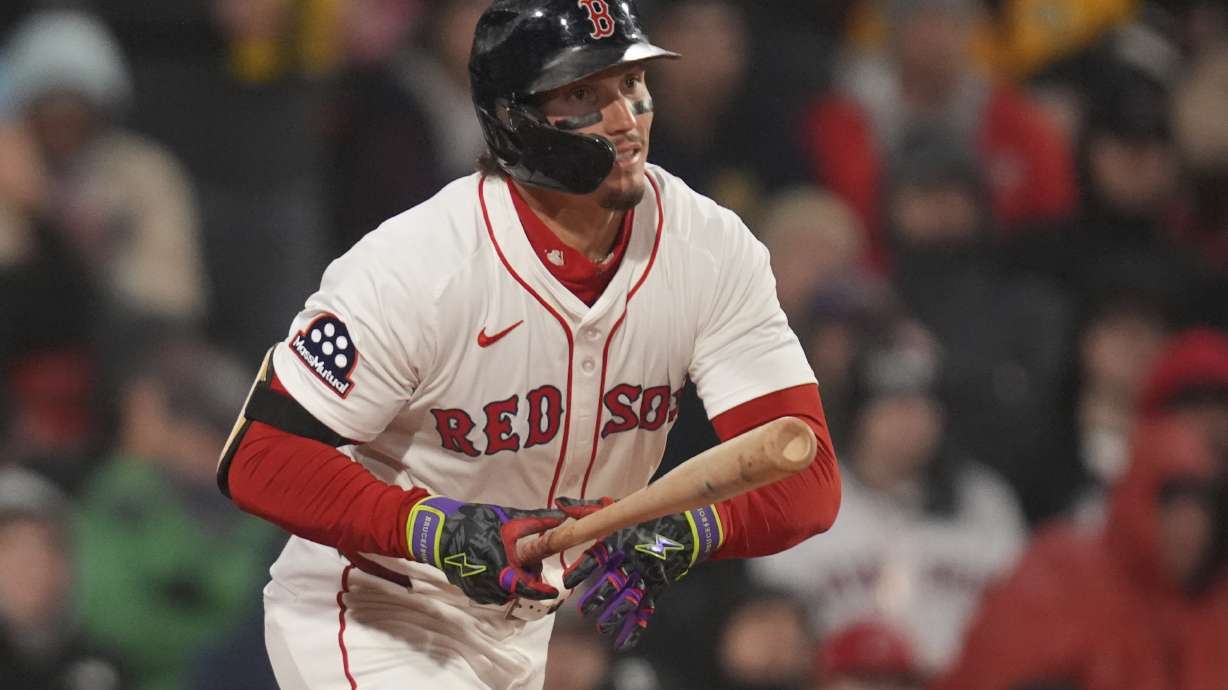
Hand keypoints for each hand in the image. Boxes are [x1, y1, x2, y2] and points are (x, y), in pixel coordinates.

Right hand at [407, 496, 593, 604]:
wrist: (438, 530)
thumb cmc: (473, 521)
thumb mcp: (507, 518)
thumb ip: (535, 521)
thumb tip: (560, 517)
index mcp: (500, 563)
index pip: (525, 586)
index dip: (541, 591)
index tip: (552, 591)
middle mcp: (488, 580)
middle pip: (517, 590)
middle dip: (527, 579)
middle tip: (529, 562)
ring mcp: (477, 587)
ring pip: (504, 594)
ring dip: (513, 583)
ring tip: (512, 563)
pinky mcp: (468, 589)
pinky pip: (490, 594)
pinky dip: (499, 585)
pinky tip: (498, 568)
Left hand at [562, 504, 723, 649]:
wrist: (687, 524)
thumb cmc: (644, 516)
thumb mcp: (618, 509)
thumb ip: (588, 510)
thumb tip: (559, 504)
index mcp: (620, 540)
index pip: (597, 556)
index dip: (582, 569)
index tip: (569, 581)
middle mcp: (633, 559)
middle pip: (613, 583)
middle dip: (598, 599)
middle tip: (583, 611)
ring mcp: (647, 575)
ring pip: (629, 600)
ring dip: (614, 615)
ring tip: (601, 627)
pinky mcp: (658, 587)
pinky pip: (646, 610)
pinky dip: (635, 629)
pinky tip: (622, 643)